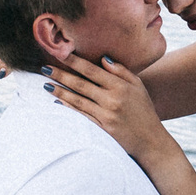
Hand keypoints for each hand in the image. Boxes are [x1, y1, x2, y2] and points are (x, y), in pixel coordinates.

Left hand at [46, 55, 174, 162]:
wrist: (151, 141)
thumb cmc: (144, 111)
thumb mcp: (138, 86)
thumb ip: (121, 71)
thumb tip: (103, 58)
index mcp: (120, 86)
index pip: (92, 70)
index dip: (75, 61)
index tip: (60, 53)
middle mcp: (112, 100)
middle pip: (81, 84)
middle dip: (61, 75)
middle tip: (44, 68)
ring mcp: (106, 115)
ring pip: (78, 100)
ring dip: (60, 91)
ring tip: (45, 84)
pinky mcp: (102, 129)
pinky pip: (81, 116)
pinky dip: (68, 108)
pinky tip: (57, 101)